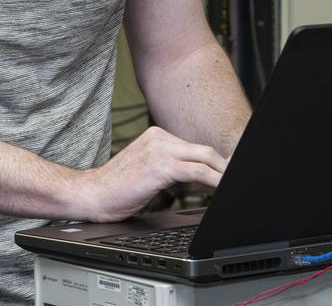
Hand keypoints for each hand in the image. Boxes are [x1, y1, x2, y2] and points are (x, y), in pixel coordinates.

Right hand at [74, 126, 227, 221]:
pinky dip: (214, 180)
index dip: (215, 163)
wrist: (92, 195)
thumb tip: (200, 179)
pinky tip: (221, 189)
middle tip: (239, 179)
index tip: (228, 174)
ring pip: (205, 158)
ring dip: (223, 173)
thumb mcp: (147, 172)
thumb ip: (171, 168)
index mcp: (156, 136)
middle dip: (224, 166)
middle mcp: (159, 137)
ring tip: (234, 185)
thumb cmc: (117, 188)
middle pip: (204, 150)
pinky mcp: (161, 165)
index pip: (195, 148)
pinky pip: (197, 171)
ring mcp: (160, 149)